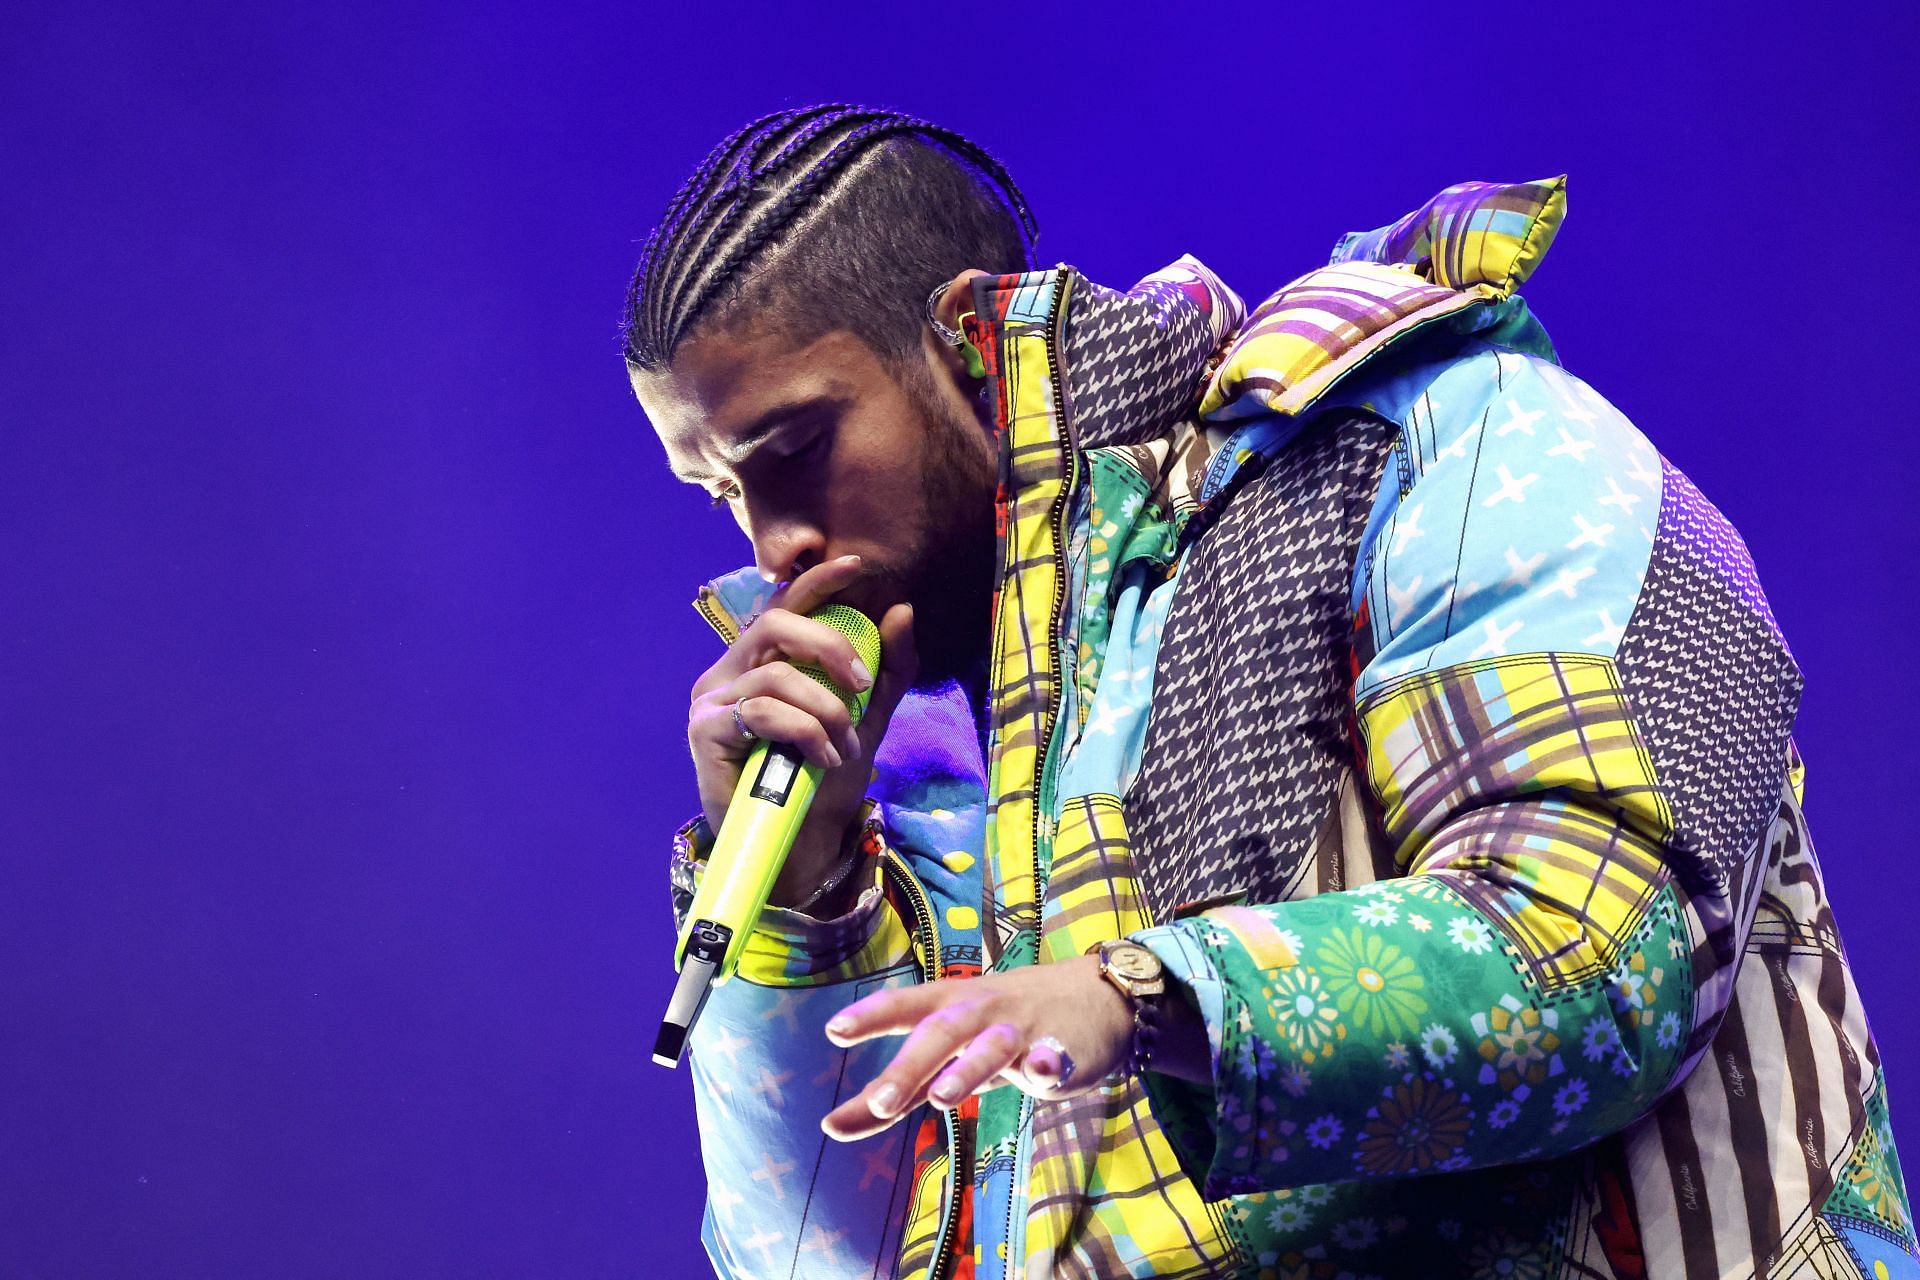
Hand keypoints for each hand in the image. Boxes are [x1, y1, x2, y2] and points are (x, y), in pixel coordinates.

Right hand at [687, 555, 916, 907]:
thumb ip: (885, 671)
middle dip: (828, 644)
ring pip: (777, 676)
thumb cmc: (822, 784)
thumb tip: (901, 610)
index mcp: (760, 664)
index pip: (782, 607)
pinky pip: (764, 712)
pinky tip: (822, 758)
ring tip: (844, 747)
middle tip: (862, 682)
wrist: (799, 846)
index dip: (815, 581)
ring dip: (825, 710)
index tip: (855, 563)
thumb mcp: (865, 721)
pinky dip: (805, 732)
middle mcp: (729, 674)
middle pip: (774, 625)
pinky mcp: (704, 732)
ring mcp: (711, 702)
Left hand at [818, 957, 1133, 1141]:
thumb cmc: (1002, 1027)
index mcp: (948, 1007)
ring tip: (944, 1096)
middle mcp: (980, 1012)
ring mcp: (1021, 1030)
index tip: (834, 1030)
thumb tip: (831, 1126)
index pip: (904, 1008)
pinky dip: (1047, 1063)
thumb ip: (898, 1089)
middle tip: (880, 1101)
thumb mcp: (950, 1053)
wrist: (1095, 997)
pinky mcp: (1063, 1050)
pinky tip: (1042, 1072)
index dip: (871, 1016)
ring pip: (991, 1047)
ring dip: (968, 1069)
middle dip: (911, 1067)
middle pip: (941, 1033)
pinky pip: (1054, 1056)